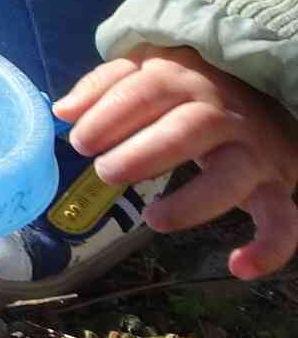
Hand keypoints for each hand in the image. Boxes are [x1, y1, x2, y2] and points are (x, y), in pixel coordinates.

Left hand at [57, 46, 297, 279]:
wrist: (265, 94)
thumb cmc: (188, 87)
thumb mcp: (146, 70)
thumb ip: (103, 86)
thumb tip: (63, 112)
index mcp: (183, 79)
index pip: (144, 92)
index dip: (109, 115)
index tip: (79, 142)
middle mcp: (222, 113)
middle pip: (187, 130)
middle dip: (143, 153)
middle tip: (105, 172)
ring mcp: (253, 150)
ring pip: (232, 175)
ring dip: (192, 200)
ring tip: (152, 219)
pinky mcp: (276, 185)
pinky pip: (283, 219)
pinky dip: (270, 247)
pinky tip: (239, 267)